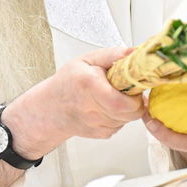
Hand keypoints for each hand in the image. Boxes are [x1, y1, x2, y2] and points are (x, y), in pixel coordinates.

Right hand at [4, 46, 143, 158]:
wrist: (51, 108)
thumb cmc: (68, 82)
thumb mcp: (87, 60)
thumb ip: (113, 55)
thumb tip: (135, 53)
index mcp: (89, 86)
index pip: (124, 102)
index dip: (135, 94)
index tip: (132, 84)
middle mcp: (92, 109)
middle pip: (131, 112)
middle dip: (135, 101)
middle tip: (126, 90)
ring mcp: (96, 125)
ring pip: (129, 119)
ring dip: (127, 108)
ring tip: (113, 96)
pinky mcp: (101, 134)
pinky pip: (121, 125)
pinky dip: (120, 116)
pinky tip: (107, 107)